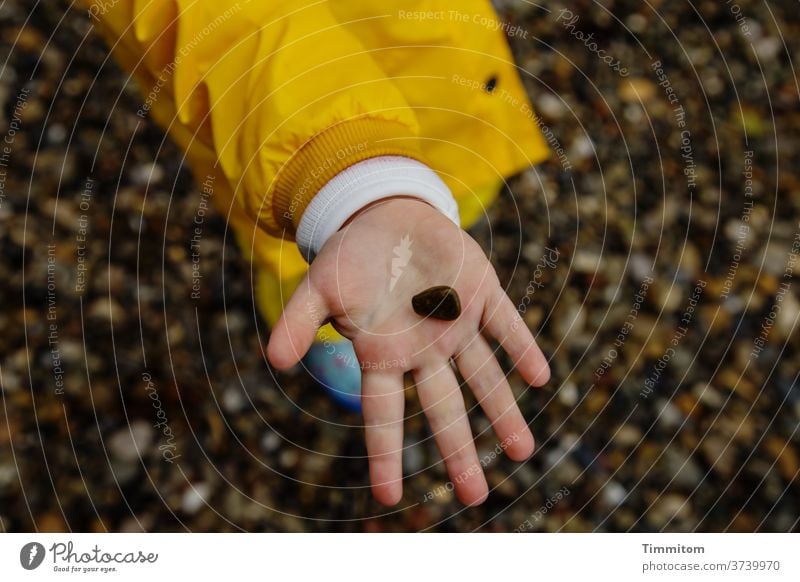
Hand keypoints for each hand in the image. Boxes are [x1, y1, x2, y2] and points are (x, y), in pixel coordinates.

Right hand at [266, 198, 549, 505]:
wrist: (387, 217)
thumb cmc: (351, 258)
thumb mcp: (318, 287)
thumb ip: (299, 322)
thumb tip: (275, 360)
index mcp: (383, 356)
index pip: (383, 414)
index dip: (385, 454)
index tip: (387, 498)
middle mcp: (423, 350)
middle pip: (444, 409)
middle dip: (458, 450)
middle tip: (474, 496)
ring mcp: (456, 324)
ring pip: (483, 376)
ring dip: (503, 410)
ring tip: (523, 451)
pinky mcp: (481, 294)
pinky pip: (505, 325)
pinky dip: (521, 347)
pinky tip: (538, 377)